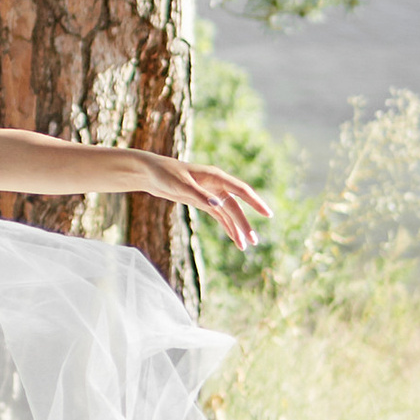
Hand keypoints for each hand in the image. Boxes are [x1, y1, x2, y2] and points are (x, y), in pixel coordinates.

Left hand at [126, 153, 271, 252]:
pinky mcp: (202, 201)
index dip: (256, 202)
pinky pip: (219, 215)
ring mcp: (210, 193)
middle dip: (244, 224)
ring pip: (229, 213)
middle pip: (236, 207)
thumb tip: (218, 205)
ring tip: (245, 246)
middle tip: (254, 241)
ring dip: (236, 228)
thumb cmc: (165, 174)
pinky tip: (234, 239)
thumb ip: (200, 195)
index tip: (268, 214)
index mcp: (216, 177)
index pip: (241, 190)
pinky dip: (227, 227)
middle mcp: (217, 185)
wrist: (150, 173)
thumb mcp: (181, 185)